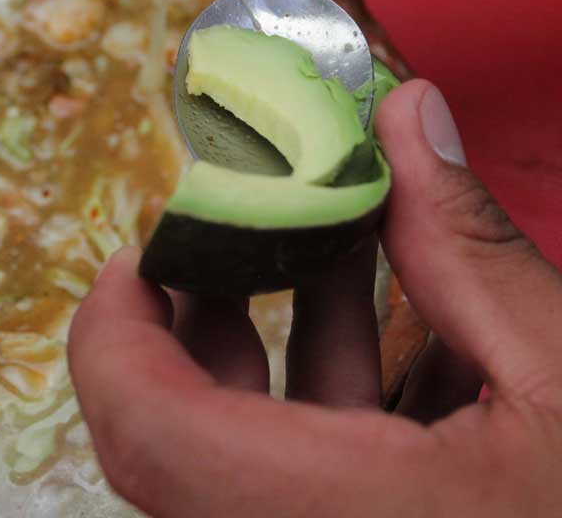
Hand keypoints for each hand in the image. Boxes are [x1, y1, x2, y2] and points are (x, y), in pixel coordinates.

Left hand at [68, 79, 561, 516]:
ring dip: (262, 337)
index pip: (153, 435)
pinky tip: (372, 307)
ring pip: (232, 452)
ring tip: (316, 238)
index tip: (142, 248)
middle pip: (175, 439)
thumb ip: (472, 246)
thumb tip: (410, 113)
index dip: (113, 334)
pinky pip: (290, 472)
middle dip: (193, 317)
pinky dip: (315, 385)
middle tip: (234, 223)